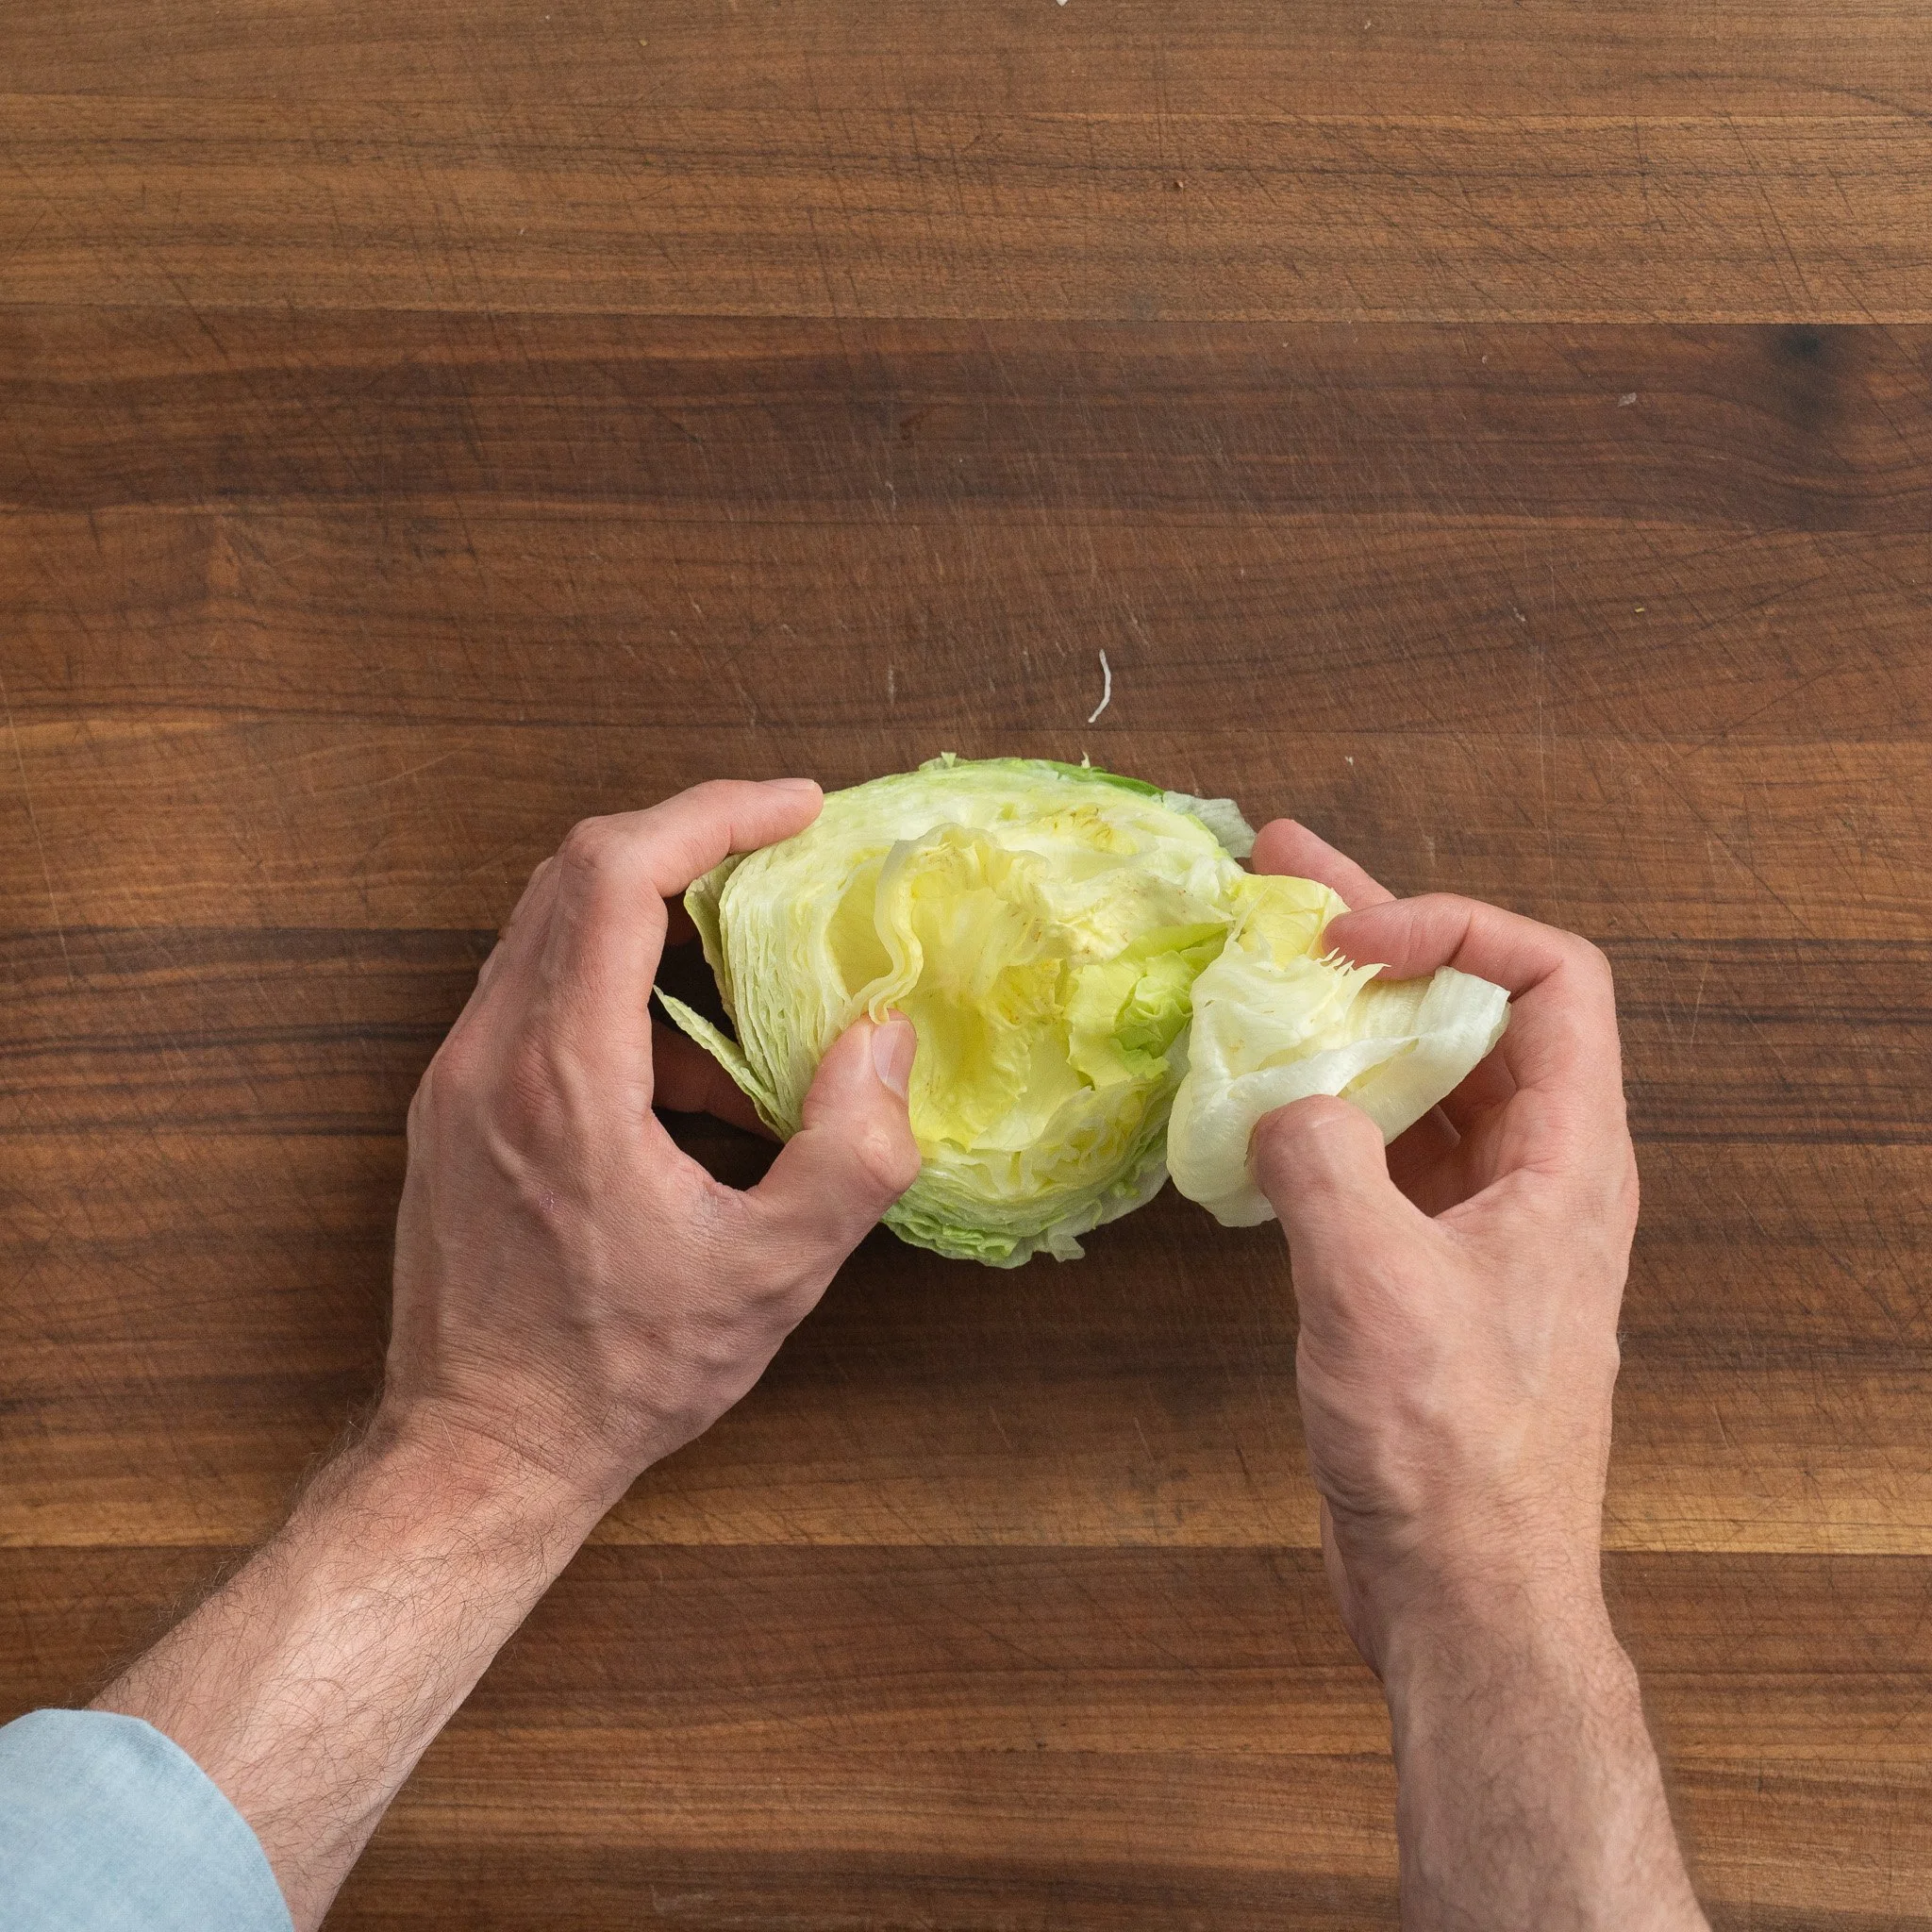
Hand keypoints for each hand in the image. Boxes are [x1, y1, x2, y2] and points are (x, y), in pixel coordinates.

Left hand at [382, 777, 921, 1514]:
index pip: (614, 873)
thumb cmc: (618, 1373)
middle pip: (573, 876)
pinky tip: (693, 1091)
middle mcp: (488, 1057)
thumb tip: (884, 1042)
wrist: (478, 1453)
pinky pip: (537, 1000)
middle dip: (687, 846)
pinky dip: (622, 998)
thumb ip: (851, 1153)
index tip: (795, 809)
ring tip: (753, 1007)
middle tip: (781, 860)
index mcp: (561, 1076)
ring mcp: (457, 1082)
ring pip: (549, 933)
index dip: (712, 815)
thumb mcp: (771, 1276)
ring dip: (657, 932)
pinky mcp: (455, 1112)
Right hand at [1247, 825, 1703, 1930]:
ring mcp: (1477, 1218)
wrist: (1463, 1592)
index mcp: (1567, 1158)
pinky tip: (1245, 1098)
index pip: (1552, 980)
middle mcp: (1534, 1171)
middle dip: (1378, 936)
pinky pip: (1374, 1150)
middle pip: (1468, 1012)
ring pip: (1415, 1078)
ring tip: (1250, 958)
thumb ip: (1323, 1162)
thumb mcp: (1377, 1287)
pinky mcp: (1421, 1264)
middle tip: (1282, 872)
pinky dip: (1315, 1108)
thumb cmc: (1453, 1451)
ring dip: (1339, 1016)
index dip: (1457, 929)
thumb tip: (1282, 1103)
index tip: (1353, 936)